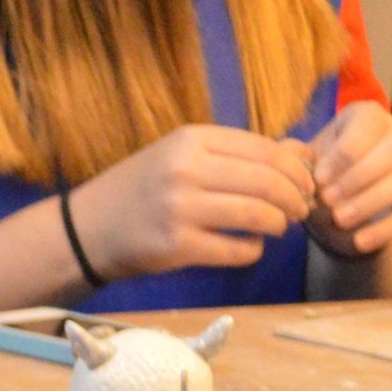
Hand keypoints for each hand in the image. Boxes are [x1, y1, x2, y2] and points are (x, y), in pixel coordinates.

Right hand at [69, 124, 315, 279]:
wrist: (86, 229)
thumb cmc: (141, 190)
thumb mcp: (184, 158)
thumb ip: (240, 154)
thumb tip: (303, 153)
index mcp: (191, 140)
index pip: (265, 149)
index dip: (296, 169)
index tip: (305, 184)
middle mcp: (185, 170)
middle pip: (267, 181)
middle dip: (295, 198)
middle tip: (299, 210)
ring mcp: (179, 210)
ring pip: (257, 214)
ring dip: (278, 223)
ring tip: (278, 227)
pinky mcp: (176, 248)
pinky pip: (237, 249)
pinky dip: (253, 250)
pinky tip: (250, 247)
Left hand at [304, 101, 391, 255]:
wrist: (336, 208)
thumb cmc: (320, 176)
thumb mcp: (303, 163)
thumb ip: (292, 157)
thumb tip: (293, 155)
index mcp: (368, 117)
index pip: (367, 126)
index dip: (344, 154)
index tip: (319, 179)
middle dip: (359, 176)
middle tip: (328, 200)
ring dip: (372, 201)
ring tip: (340, 220)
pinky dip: (389, 228)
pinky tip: (361, 241)